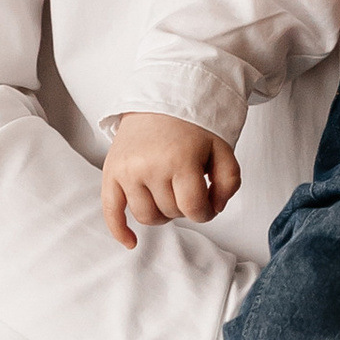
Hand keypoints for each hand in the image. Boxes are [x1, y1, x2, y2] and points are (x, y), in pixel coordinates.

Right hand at [102, 111, 241, 247]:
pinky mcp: (111, 171)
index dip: (206, 213)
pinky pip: (111, 210)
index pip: (194, 209)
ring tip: (169, 195)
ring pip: (146, 217)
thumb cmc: (192, 124)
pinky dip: (119, 230)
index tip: (208, 203)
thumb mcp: (222, 148)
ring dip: (162, 214)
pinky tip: (131, 242)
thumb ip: (229, 182)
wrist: (160, 97)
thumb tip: (215, 208)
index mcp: (180, 160)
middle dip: (184, 207)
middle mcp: (149, 166)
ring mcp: (127, 170)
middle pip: (171, 213)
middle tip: (188, 187)